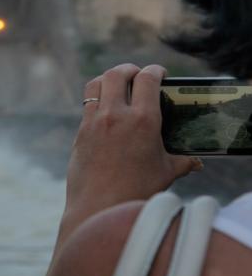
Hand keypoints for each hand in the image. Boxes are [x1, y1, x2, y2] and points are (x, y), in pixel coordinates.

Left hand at [58, 64, 202, 246]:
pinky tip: (103, 106)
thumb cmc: (136, 191)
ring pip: (97, 83)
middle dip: (129, 69)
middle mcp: (116, 114)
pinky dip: (96, 97)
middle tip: (136, 74)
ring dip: (108, 78)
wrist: (99, 206)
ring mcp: (95, 121)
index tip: (159, 72)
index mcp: (143, 120)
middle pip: (118, 73)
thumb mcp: (165, 173)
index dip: (155, 70)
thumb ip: (182, 162)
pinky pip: (87, 103)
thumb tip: (195, 162)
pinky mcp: (81, 131)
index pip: (147, 79)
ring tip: (116, 83)